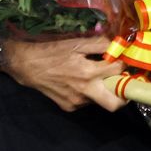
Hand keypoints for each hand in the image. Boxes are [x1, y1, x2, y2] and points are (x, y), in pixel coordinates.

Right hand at [0, 34, 126, 111]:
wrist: (26, 66)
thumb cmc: (52, 51)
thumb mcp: (76, 42)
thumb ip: (99, 44)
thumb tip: (117, 46)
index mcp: (88, 72)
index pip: (117, 71)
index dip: (123, 65)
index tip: (122, 61)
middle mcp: (85, 91)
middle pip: (115, 104)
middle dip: (124, 96)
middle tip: (122, 83)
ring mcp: (77, 102)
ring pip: (99, 100)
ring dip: (101, 90)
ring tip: (92, 77)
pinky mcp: (69, 107)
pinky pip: (86, 102)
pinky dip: (87, 93)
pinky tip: (77, 82)